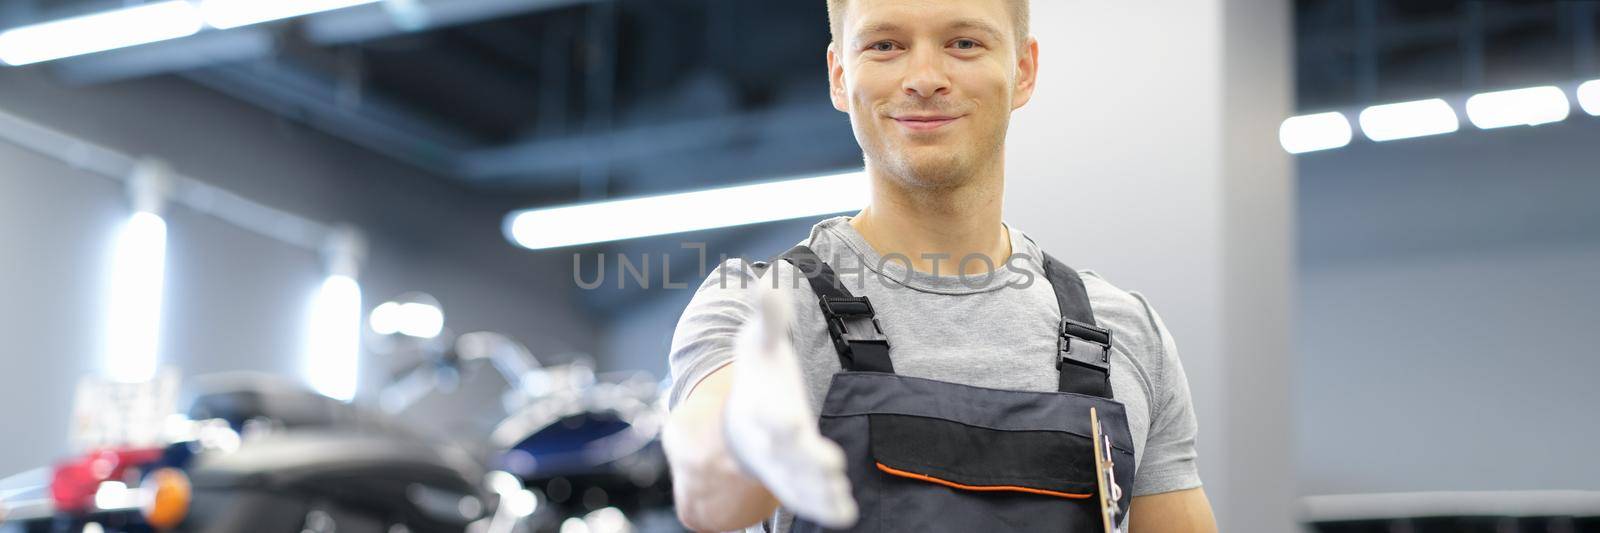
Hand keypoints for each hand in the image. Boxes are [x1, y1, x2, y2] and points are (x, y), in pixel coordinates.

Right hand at [722, 282, 857, 528]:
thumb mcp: (758, 344)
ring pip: (800, 483)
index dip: (778, 420)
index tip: (791, 423)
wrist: (740, 425)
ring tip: (841, 506)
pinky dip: (824, 506)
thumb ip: (766, 318)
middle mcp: (772, 441)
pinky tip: (845, 513)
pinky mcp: (797, 481)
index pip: (768, 415)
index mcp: (762, 407)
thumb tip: (766, 282)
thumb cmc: (757, 378)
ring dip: (819, 493)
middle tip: (829, 468)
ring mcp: (784, 465)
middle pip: (787, 455)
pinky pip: (809, 497)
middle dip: (805, 463)